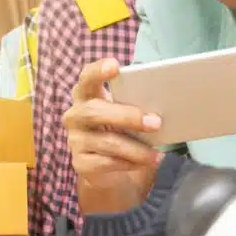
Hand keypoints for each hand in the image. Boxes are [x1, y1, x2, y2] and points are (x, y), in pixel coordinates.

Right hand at [63, 58, 163, 191]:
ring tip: (157, 154)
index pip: (87, 78)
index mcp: (87, 95)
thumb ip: (135, 107)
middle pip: (93, 111)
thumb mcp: (126, 116)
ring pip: (107, 142)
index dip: (97, 71)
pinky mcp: (80, 163)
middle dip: (126, 116)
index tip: (115, 66)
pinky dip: (130, 163)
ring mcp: (75, 140)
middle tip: (155, 123)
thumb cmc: (121, 132)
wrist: (108, 170)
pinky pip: (107, 162)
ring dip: (136, 148)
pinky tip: (145, 163)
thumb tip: (159, 110)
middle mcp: (75, 116)